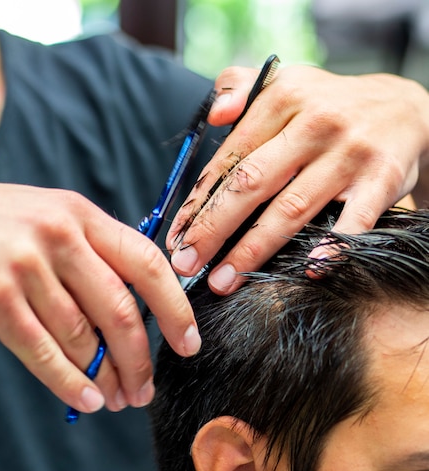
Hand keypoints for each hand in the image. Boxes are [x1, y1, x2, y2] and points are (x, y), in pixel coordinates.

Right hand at [0, 181, 200, 412]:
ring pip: (84, 338)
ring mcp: (26, 267)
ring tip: (114, 399)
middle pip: (120, 312)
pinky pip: (44, 352)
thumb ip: (88, 254)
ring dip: (105, 378)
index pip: (146, 264)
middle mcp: (59, 236)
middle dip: (139, 361)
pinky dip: (69, 382)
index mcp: (80, 215)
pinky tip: (86, 399)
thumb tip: (131, 315)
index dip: (175, 309)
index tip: (188, 343)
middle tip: (144, 390)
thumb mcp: (45, 220)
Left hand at [167, 65, 428, 292]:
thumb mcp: (287, 82)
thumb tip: (213, 115)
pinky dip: (333, 247)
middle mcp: (313, 124)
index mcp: (282, 100)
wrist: (404, 108)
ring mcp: (348, 154)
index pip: (229, 157)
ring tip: (223, 280)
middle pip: (251, 183)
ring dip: (253, 249)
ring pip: (291, 208)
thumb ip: (242, 90)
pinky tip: (309, 270)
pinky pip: (355, 220)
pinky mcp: (381, 179)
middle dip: (212, 229)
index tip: (176, 235)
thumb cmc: (329, 106)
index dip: (198, 201)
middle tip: (186, 264)